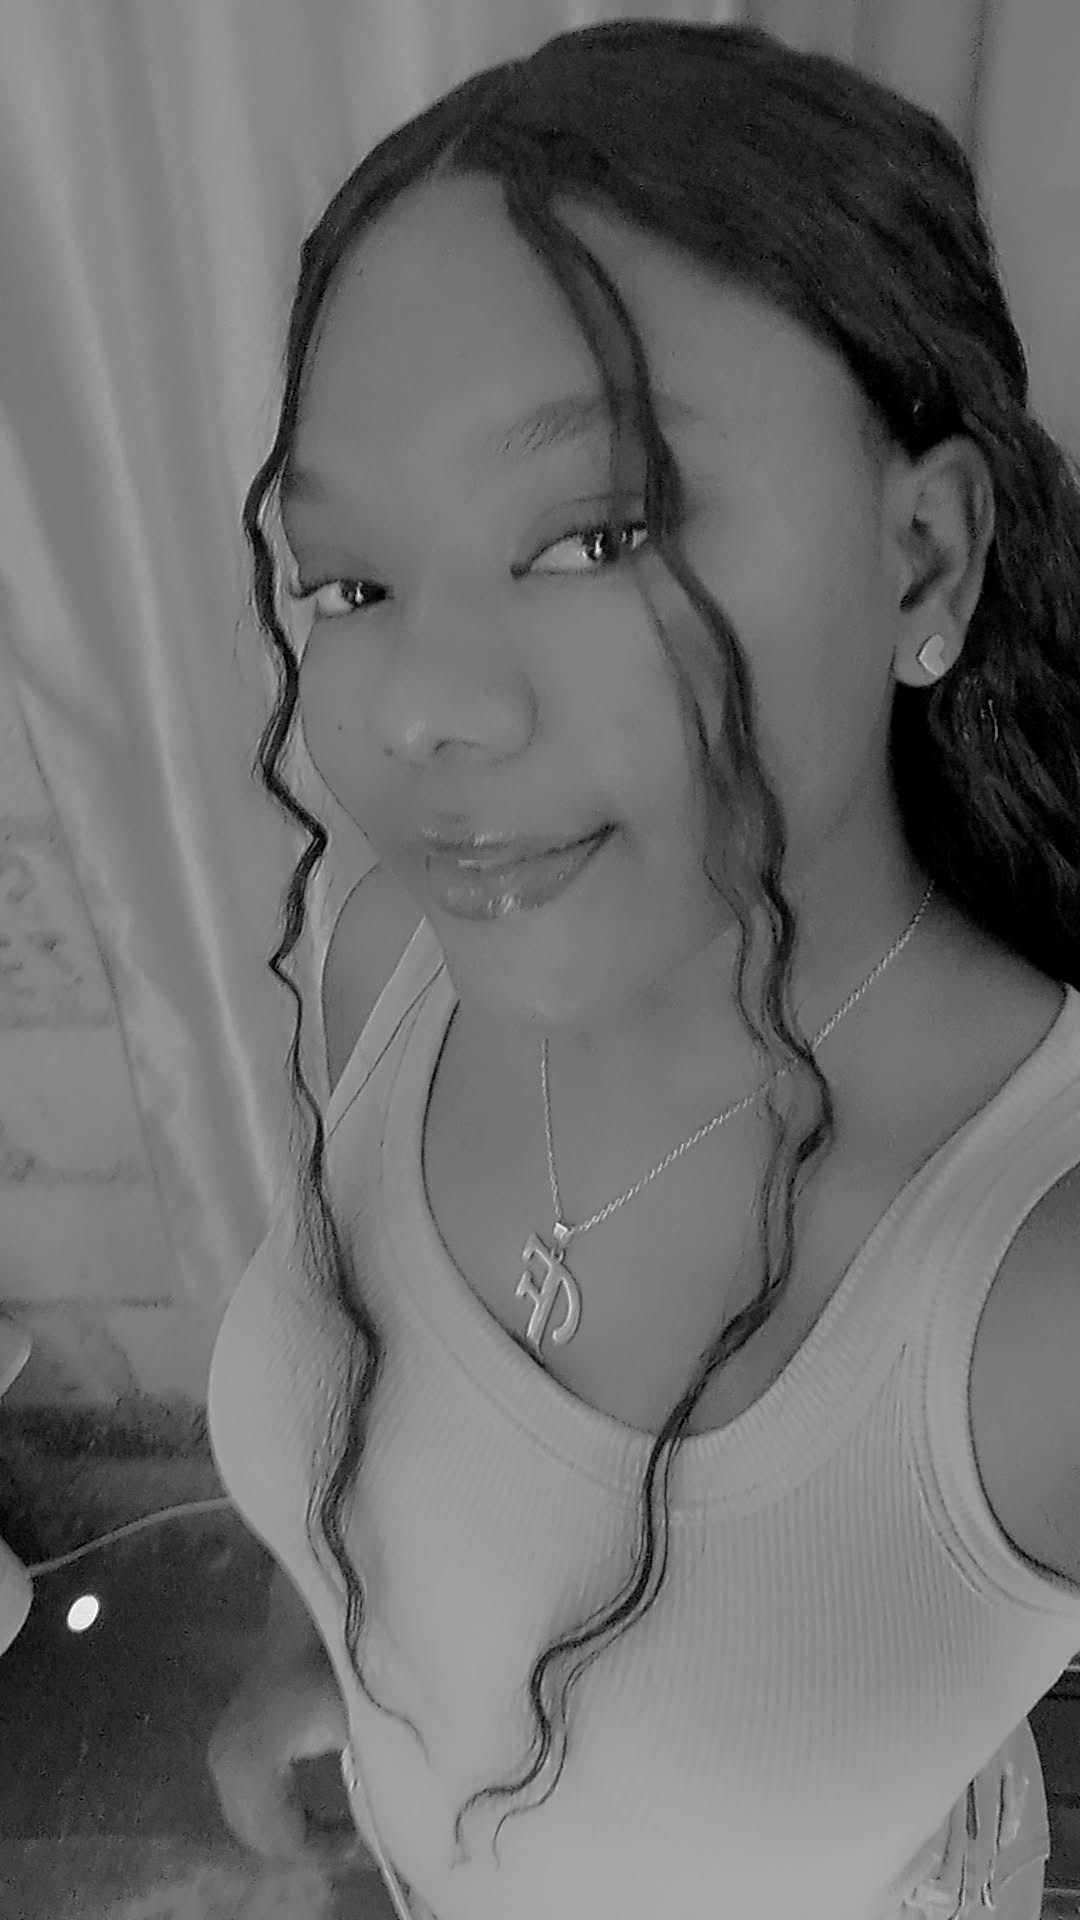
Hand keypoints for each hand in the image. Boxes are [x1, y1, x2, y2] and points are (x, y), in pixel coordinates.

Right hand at [207, 1654, 361, 1866]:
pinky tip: (309, 1812)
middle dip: (306, 1850)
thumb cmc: (334, 1666)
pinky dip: (275, 1817)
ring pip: (251, 1825)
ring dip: (289, 1836)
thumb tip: (380, 1826)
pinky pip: (245, 1804)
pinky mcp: (225, 1747)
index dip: (325, 1850)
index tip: (362, 1845)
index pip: (285, 1838)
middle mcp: (226, 1767)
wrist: (306, 1619)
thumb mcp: (355, 1725)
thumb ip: (362, 1781)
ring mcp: (220, 1756)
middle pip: (262, 1839)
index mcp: (253, 1765)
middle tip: (349, 1845)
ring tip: (334, 1832)